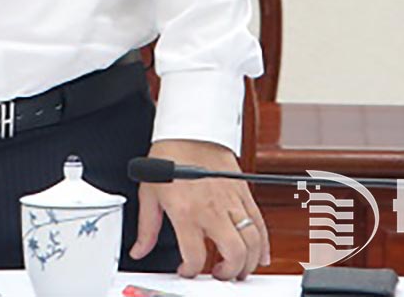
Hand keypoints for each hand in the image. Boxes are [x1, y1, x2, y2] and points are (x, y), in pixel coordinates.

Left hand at [131, 138, 268, 279]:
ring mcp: (231, 201)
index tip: (187, 270)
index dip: (191, 271)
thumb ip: (146, 228)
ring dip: (248, 261)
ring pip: (252, 241)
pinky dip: (264, 243)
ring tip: (237, 268)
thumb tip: (140, 249)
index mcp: (186, 213)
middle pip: (234, 254)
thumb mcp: (149, 194)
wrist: (189, 129)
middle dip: (230, 273)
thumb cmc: (168, 156)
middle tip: (219, 274)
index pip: (195, 257)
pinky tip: (260, 255)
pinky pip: (260, 222)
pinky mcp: (244, 192)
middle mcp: (212, 210)